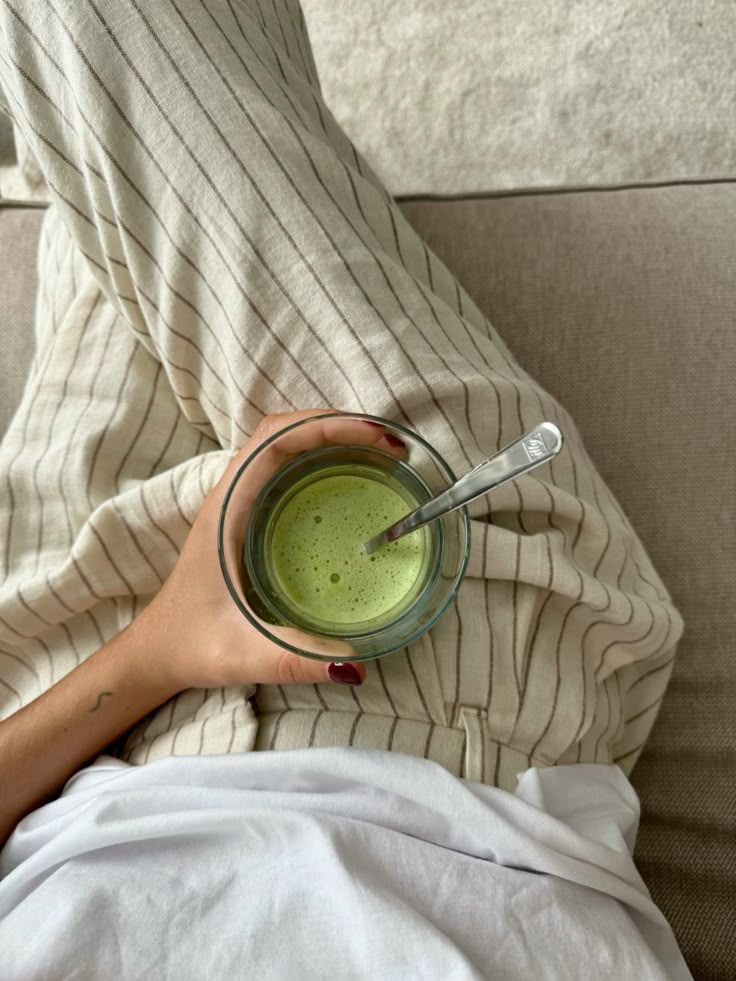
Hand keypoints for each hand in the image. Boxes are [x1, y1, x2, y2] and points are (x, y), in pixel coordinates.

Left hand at [136, 410, 401, 692]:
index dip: (325, 425)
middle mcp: (233, 496)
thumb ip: (294, 660)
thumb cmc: (190, 645)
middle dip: (340, 426)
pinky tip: (356, 483)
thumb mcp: (242, 655)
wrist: (157, 652)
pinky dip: (324, 462)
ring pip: (287, 447)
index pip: (274, 440)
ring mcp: (240, 504)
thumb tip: (354, 664)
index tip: (374, 437)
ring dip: (333, 439)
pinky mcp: (249, 518)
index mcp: (227, 511)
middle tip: (392, 447)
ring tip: (382, 456)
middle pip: (286, 432)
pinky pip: (288, 471)